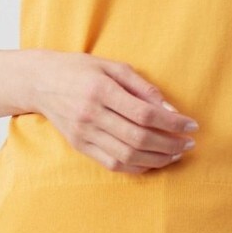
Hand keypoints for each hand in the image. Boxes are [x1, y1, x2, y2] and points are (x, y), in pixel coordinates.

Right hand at [30, 51, 198, 173]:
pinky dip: (136, 167)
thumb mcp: (112, 66)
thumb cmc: (80, 69)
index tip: (191, 125)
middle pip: (138, 137)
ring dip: (157, 158)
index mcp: (101, 89)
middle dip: (170, 144)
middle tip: (188, 143)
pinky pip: (112, 164)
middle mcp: (91, 114)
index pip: (144, 113)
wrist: (40, 81)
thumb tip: (170, 110)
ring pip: (127, 155)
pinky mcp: (79, 146)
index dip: (172, 122)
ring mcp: (84, 133)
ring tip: (175, 154)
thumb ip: (142, 86)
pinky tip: (152, 161)